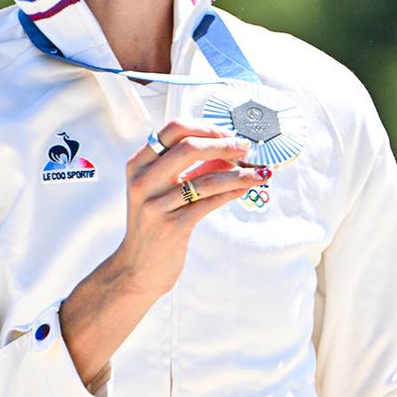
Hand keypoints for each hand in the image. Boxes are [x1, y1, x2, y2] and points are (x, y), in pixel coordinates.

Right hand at [59, 121, 257, 389]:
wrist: (138, 269)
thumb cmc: (154, 225)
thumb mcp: (161, 190)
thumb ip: (188, 169)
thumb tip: (228, 149)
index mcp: (138, 165)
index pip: (172, 129)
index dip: (205, 127)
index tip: (227, 133)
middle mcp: (143, 181)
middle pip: (189, 147)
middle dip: (224, 145)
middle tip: (246, 148)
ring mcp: (155, 204)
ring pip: (206, 178)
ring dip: (238, 173)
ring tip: (258, 172)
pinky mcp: (172, 226)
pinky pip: (210, 202)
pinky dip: (233, 192)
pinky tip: (247, 189)